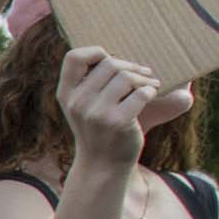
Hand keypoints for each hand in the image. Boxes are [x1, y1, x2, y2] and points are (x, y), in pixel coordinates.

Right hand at [57, 45, 163, 174]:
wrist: (103, 166)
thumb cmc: (98, 130)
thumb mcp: (82, 106)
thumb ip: (88, 82)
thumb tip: (112, 54)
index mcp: (66, 94)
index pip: (74, 57)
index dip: (95, 52)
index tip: (111, 60)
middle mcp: (77, 102)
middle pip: (109, 64)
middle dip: (132, 66)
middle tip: (144, 73)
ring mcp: (95, 113)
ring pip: (126, 77)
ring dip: (145, 78)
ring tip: (152, 85)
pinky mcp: (117, 123)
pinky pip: (140, 93)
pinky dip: (151, 91)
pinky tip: (152, 95)